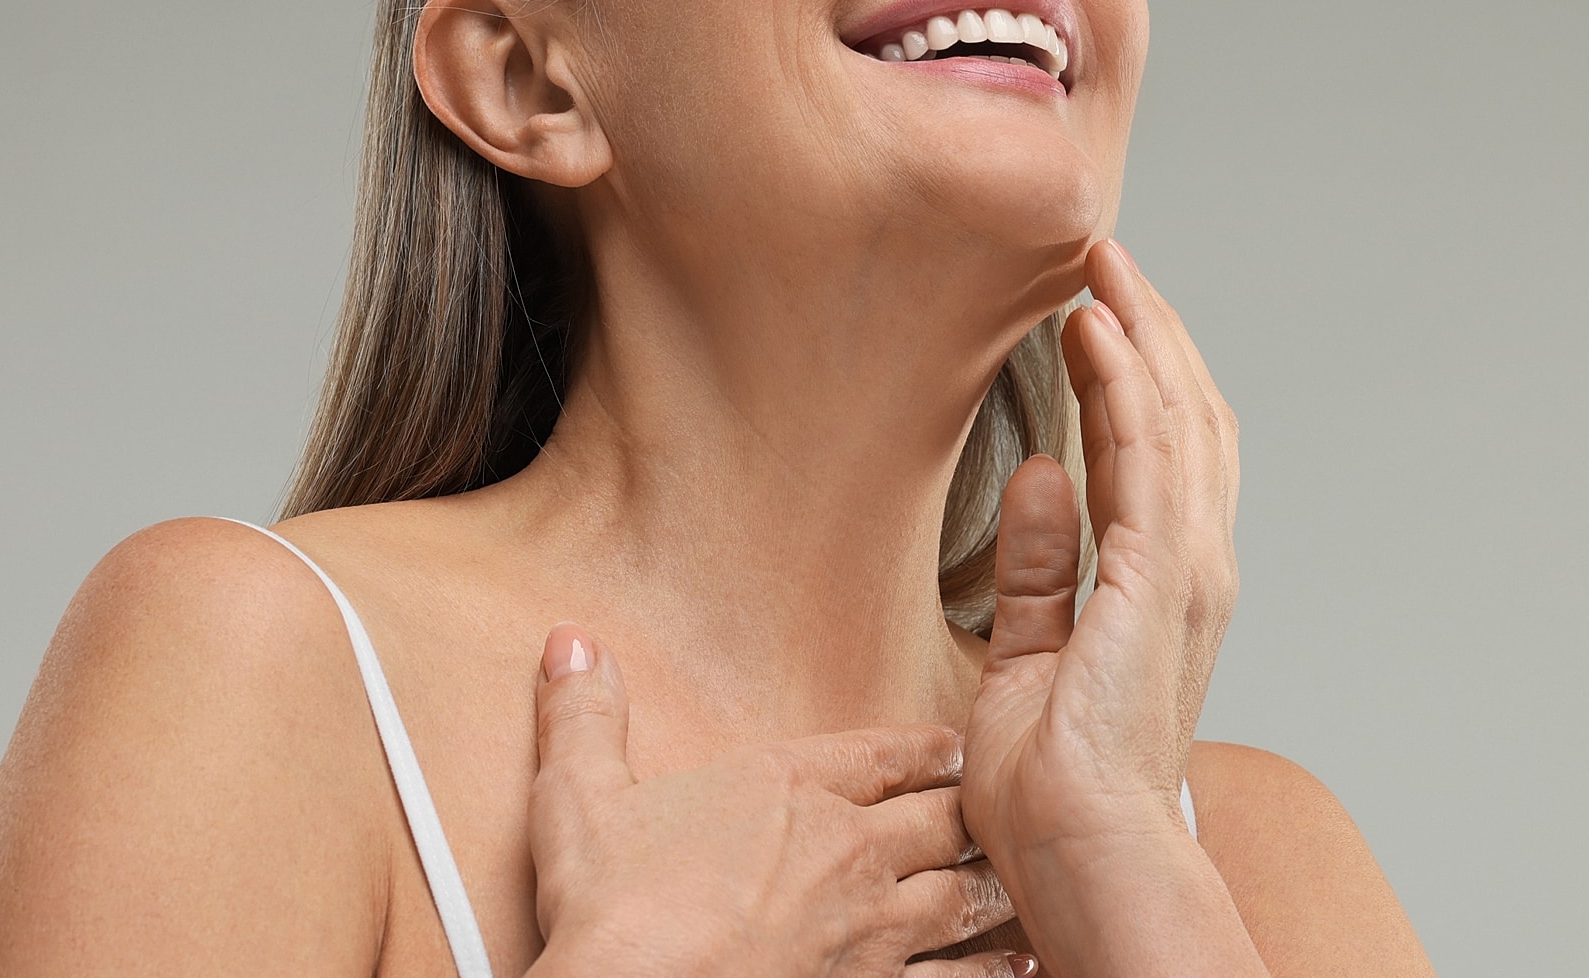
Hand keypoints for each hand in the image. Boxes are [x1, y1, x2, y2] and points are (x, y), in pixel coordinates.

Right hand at [526, 626, 1031, 977]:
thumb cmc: (613, 911)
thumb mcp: (579, 798)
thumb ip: (584, 716)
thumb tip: (570, 642)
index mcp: (789, 790)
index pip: (880, 755)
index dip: (923, 750)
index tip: (952, 747)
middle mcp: (847, 853)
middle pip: (940, 820)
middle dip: (971, 812)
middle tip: (1000, 806)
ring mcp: (871, 931)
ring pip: (963, 896)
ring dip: (992, 885)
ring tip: (1018, 878)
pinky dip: (992, 973)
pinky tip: (1018, 968)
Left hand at [959, 240, 1253, 967]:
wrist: (1083, 854)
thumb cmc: (1056, 791)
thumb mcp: (1029, 657)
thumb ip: (1039, 568)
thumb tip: (1042, 478)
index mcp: (1162, 589)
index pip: (1163, 454)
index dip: (1137, 374)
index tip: (1093, 312)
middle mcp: (1192, 569)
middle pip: (1186, 417)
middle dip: (1149, 330)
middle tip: (1105, 259)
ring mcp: (1185, 570)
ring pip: (1178, 418)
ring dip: (1142, 333)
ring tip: (1102, 266)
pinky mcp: (1160, 577)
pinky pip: (1148, 456)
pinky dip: (1128, 383)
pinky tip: (1097, 329)